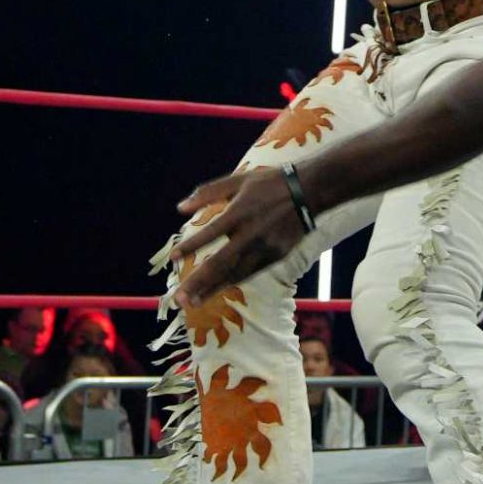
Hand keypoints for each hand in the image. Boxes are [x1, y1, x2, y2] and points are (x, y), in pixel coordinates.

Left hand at [173, 170, 306, 303]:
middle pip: (220, 263)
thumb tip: (179, 208)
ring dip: (212, 290)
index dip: (190, 246)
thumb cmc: (269, 183)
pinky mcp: (276, 256)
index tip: (173, 259)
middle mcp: (251, 233)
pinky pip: (250, 272)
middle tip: (179, 300)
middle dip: (198, 283)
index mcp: (240, 212)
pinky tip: (217, 290)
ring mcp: (265, 247)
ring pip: (235, 274)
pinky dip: (232, 282)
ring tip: (193, 303)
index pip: (210, 233)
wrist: (309, 192)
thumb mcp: (237, 180)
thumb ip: (207, 193)